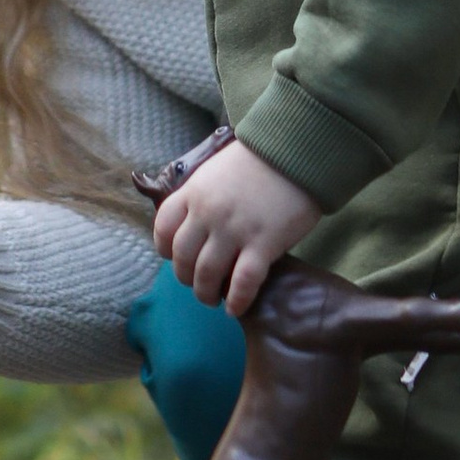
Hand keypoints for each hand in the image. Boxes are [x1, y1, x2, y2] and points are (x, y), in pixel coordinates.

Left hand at [153, 138, 320, 318]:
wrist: (296, 151)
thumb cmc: (258, 159)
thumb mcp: (216, 170)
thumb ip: (201, 195)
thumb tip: (196, 224)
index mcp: (193, 192)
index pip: (163, 229)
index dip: (165, 249)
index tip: (175, 258)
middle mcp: (207, 213)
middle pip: (182, 258)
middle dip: (186, 277)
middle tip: (198, 283)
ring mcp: (234, 230)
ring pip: (207, 275)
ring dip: (206, 294)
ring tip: (213, 299)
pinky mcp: (263, 244)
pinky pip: (243, 283)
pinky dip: (236, 300)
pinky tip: (236, 308)